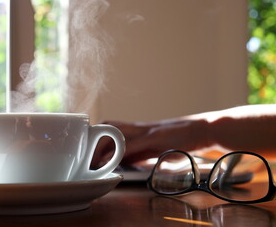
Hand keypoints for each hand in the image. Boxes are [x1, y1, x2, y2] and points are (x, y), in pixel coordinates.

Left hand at [91, 119, 209, 167]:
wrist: (203, 128)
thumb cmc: (181, 138)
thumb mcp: (155, 146)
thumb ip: (138, 152)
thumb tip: (122, 160)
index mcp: (139, 129)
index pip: (111, 127)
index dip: (97, 135)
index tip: (87, 149)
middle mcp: (139, 127)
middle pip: (108, 127)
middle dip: (94, 140)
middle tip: (85, 157)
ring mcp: (147, 131)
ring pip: (117, 134)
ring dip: (102, 147)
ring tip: (92, 162)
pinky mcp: (156, 137)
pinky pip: (134, 144)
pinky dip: (120, 152)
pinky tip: (111, 160)